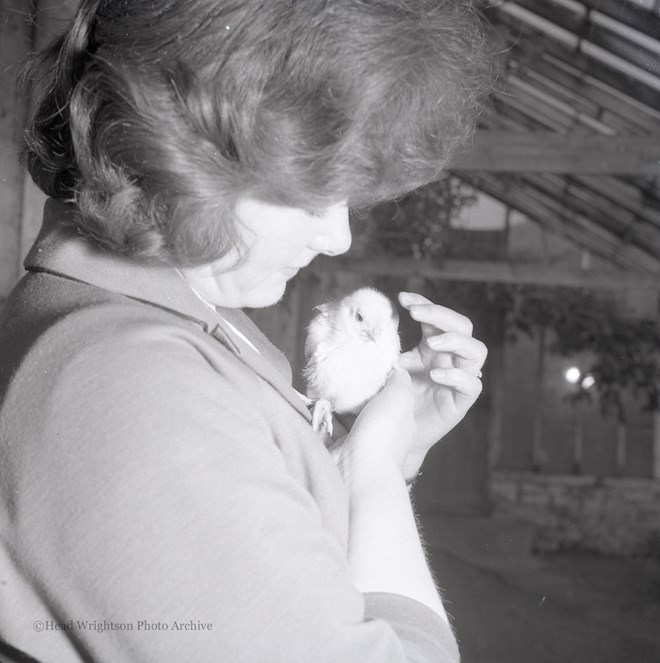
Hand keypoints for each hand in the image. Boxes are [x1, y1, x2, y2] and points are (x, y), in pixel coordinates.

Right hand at [329, 367, 416, 486]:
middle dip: (355, 393)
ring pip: (345, 417)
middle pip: (367, 407)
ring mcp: (357, 444)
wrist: (358, 467)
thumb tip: (396, 369)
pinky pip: (327, 428)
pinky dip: (321, 417)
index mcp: (400, 423)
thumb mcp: (401, 396)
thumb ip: (400, 380)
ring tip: (324, 383)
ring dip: (335, 404)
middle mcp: (380, 435)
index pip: (392, 399)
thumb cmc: (384, 430)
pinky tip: (315, 401)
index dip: (381, 384)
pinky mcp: (336, 449)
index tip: (367, 367)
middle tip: (341, 373)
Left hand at [397, 292, 486, 478]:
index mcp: (433, 346)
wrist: (397, 433)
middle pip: (462, 326)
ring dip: (455, 341)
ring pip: (476, 350)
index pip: (436, 317)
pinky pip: (472, 384)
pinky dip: (455, 375)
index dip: (423, 303)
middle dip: (441, 315)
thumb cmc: (393, 396)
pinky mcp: (462, 401)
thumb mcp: (389, 367)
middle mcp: (450, 357)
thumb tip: (376, 326)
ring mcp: (460, 377)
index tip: (402, 298)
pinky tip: (435, 374)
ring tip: (432, 342)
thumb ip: (388, 349)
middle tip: (417, 314)